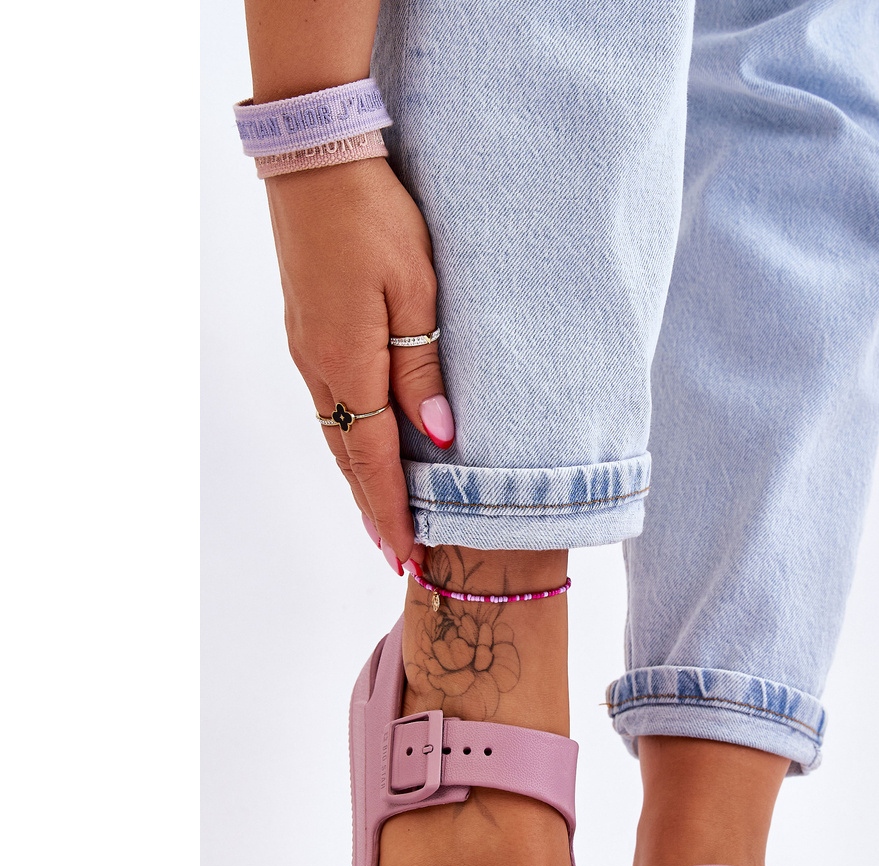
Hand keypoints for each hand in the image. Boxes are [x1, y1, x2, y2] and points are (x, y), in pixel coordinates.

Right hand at [265, 155, 453, 563]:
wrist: (316, 161)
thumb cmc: (376, 219)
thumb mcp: (417, 291)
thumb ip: (423, 369)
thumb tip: (438, 438)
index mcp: (348, 364)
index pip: (373, 462)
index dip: (391, 514)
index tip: (408, 558)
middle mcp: (320, 369)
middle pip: (349, 460)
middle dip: (374, 513)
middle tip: (400, 560)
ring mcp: (308, 352)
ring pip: (338, 437)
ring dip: (361, 484)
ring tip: (385, 523)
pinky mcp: (308, 335)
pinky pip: (332, 407)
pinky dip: (351, 446)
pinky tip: (366, 456)